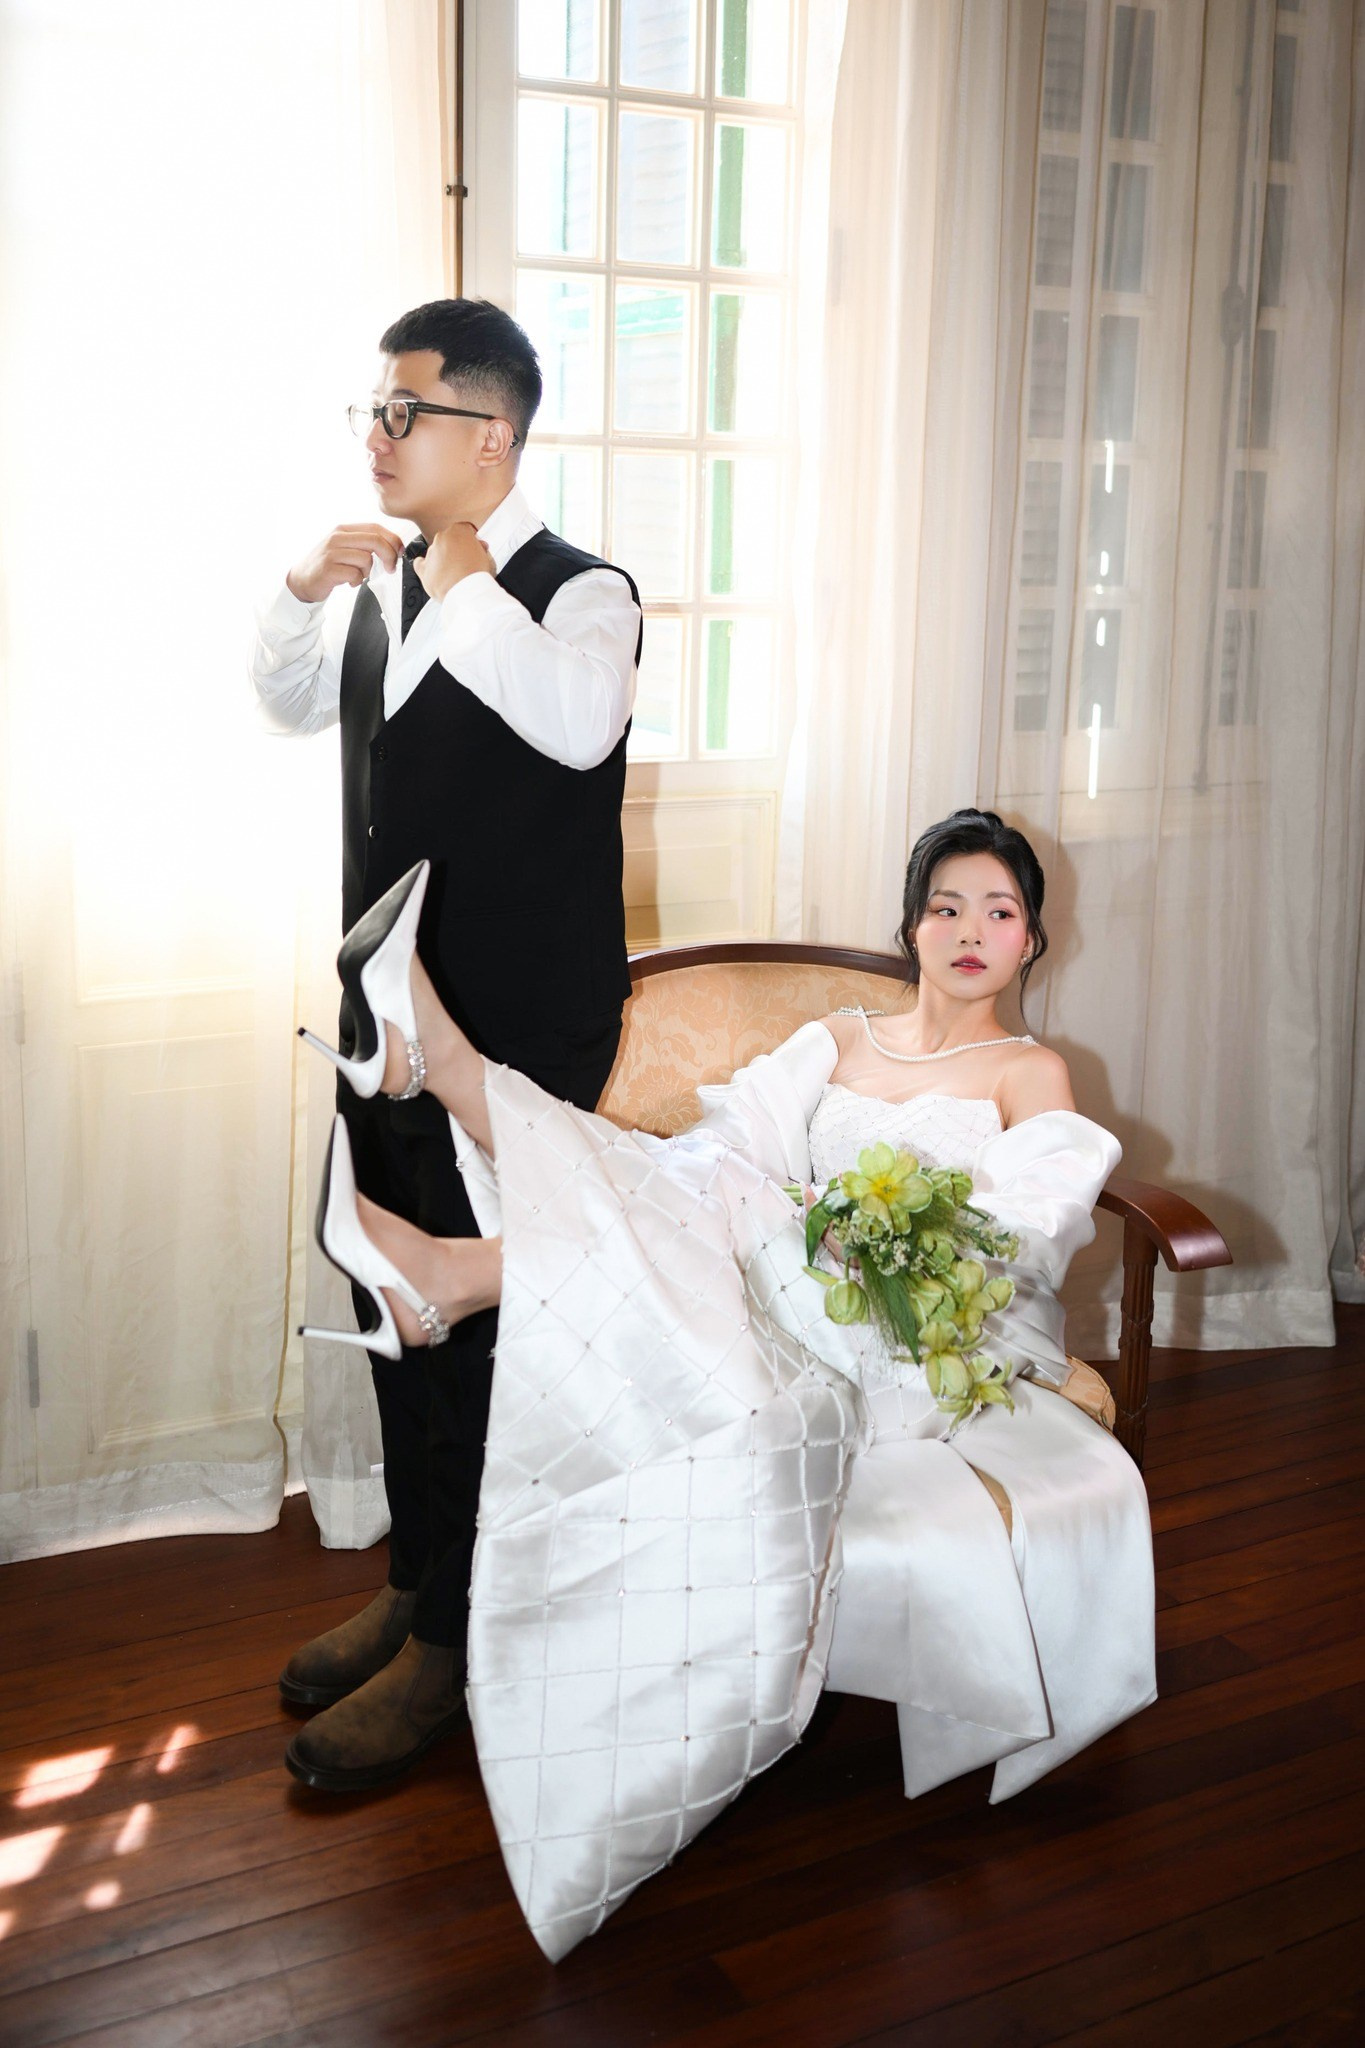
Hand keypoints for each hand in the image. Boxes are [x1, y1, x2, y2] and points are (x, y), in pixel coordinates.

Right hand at [286, 525, 404, 602]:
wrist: (301, 579)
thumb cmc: (328, 565)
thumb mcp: (345, 548)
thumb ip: (365, 544)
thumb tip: (394, 548)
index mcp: (344, 529)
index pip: (375, 528)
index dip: (393, 540)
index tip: (399, 553)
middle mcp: (337, 537)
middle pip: (375, 541)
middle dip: (389, 556)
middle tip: (390, 569)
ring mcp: (331, 552)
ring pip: (366, 559)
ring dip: (367, 572)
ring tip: (357, 575)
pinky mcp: (328, 569)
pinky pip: (355, 575)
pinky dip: (356, 581)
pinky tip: (349, 582)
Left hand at [415, 521, 495, 602]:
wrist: (467, 592)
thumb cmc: (477, 574)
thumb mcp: (486, 556)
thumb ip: (480, 547)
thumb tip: (479, 547)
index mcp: (458, 530)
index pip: (464, 530)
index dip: (470, 540)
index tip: (473, 547)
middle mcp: (442, 538)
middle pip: (449, 541)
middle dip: (456, 549)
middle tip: (466, 562)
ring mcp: (431, 553)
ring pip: (436, 553)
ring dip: (443, 560)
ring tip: (455, 574)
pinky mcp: (424, 569)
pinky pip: (420, 564)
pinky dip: (426, 566)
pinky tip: (433, 571)